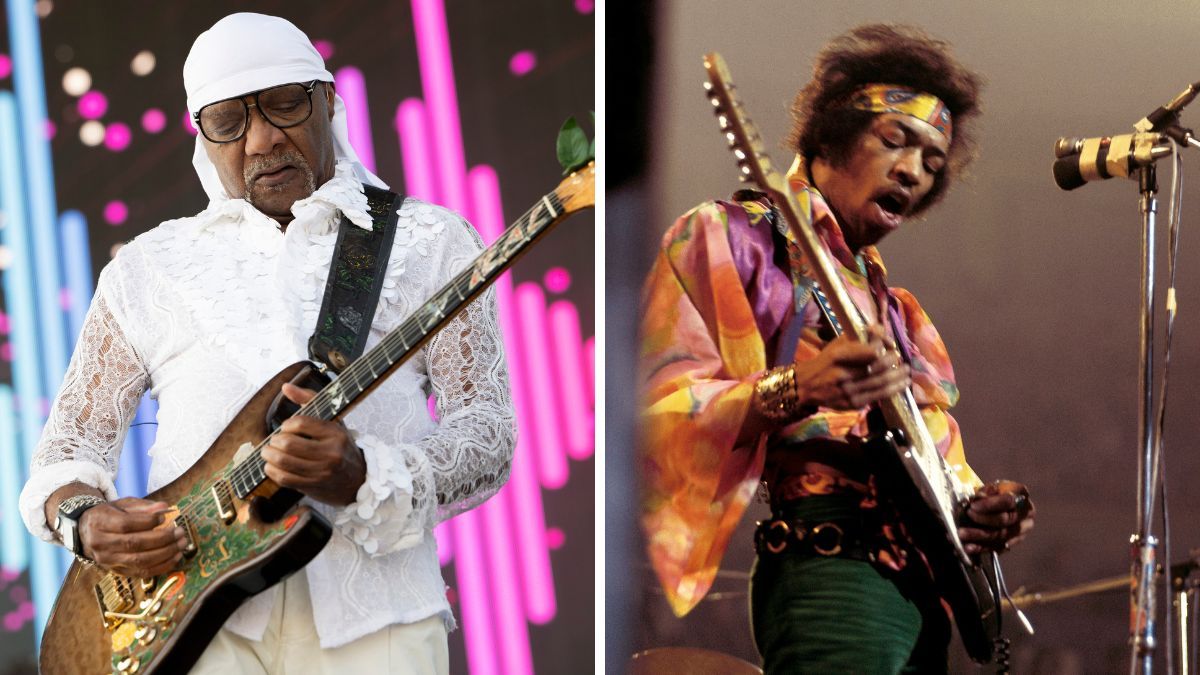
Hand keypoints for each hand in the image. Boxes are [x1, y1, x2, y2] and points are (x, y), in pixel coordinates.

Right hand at [79, 497, 187, 577]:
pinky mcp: (118, 571)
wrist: (89, 533)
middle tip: (180, 532)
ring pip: (139, 561)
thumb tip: (164, 508)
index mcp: (99, 523)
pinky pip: (142, 572)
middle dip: (162, 539)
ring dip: (166, 553)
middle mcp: (101, 544)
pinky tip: (176, 557)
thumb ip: (143, 507)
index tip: (165, 517)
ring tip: (182, 543)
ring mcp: (108, 561)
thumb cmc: (111, 515)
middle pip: (134, 544)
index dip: (147, 522)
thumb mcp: (123, 505)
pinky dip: (162, 566)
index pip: (125, 525)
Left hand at [261, 383, 366, 505]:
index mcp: (336, 434)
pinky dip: (272, 471)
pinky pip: (284, 478)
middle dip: (275, 441)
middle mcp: (331, 453)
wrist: (358, 480)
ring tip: (268, 452)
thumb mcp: (333, 422)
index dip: (286, 424)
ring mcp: (322, 472)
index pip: (301, 423)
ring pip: (284, 462)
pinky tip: (271, 466)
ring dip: (269, 456)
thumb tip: (286, 386)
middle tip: (274, 441)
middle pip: (289, 444)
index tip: (286, 428)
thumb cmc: (341, 447)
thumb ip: (309, 400)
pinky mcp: (313, 486)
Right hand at [794, 324, 909, 409]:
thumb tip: (881, 329)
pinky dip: (893, 390)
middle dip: (894, 361)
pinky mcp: (852, 404)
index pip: (870, 352)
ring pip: (882, 383)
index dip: (884, 347)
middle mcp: (843, 374)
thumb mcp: (837, 345)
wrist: (807, 386)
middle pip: (878, 367)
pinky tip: (900, 384)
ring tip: (906, 372)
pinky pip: (878, 396)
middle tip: (900, 358)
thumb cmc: (826, 361)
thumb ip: (858, 337)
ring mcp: (848, 391)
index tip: (890, 345)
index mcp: (838, 356)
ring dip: (898, 377)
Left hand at [959, 480, 1034, 553]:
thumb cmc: (994, 493)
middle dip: (983, 519)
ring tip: (963, 535)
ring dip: (980, 536)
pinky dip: (982, 547)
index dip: (990, 504)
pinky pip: (998, 547)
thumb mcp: (991, 487)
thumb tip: (979, 498)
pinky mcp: (1014, 542)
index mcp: (1022, 495)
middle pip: (1005, 520)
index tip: (973, 506)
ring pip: (1001, 536)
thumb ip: (986, 492)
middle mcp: (1027, 514)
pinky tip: (969, 547)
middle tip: (966, 517)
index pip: (1008, 501)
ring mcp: (1023, 530)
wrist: (1000, 504)